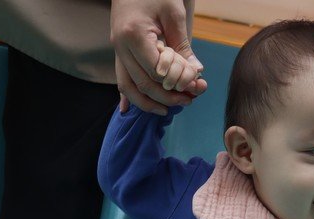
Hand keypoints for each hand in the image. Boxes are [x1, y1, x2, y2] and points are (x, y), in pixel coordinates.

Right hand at [110, 0, 207, 114]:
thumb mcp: (173, 13)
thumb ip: (183, 44)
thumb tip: (196, 72)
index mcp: (134, 35)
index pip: (156, 71)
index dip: (176, 82)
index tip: (195, 86)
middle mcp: (121, 46)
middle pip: (143, 84)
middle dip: (166, 97)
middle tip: (188, 101)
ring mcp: (117, 51)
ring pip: (128, 87)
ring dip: (148, 102)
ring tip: (167, 110)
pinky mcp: (119, 52)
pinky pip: (121, 79)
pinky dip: (128, 96)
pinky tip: (128, 111)